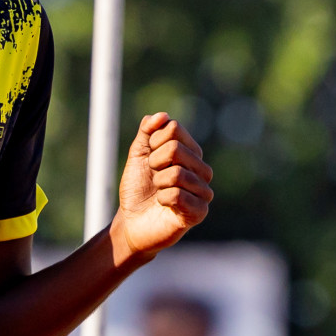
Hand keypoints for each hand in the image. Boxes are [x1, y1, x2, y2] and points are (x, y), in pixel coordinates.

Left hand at [112, 112, 213, 260]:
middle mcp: (202, 169)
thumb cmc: (138, 188)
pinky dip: (163, 198)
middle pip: (176, 149)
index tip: (149, 157)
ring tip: (159, 191)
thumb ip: (147, 131)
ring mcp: (203, 191)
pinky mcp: (199, 212)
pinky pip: (178, 195)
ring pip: (177, 173)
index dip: (153, 142)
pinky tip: (164, 205)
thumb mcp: (138, 154)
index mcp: (190, 152)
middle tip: (153, 177)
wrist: (131, 221)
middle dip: (154, 162)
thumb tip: (162, 115)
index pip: (174, 129)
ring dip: (158, 182)